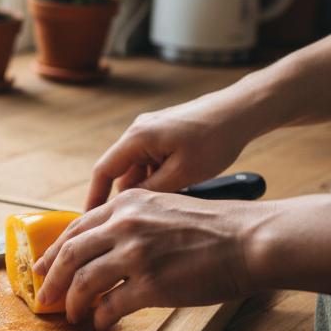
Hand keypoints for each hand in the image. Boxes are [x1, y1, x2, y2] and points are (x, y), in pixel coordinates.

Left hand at [33, 189, 265, 328]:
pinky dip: (99, 317)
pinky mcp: (151, 284)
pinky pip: (110, 305)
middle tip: (44, 297)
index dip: (53, 252)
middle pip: (69, 255)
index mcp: (127, 204)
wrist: (249, 241)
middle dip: (51, 280)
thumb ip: (132, 221)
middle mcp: (125, 224)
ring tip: (72, 315)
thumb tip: (103, 247)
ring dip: (72, 303)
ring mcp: (136, 254)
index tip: (41, 268)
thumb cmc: (214, 228)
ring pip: (82, 281)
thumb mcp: (164, 208)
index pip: (75, 228)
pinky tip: (100, 323)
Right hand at [84, 94, 256, 209]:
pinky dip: (158, 174)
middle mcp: (138, 130)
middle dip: (128, 195)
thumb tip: (130, 204)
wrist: (240, 111)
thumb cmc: (215, 139)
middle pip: (120, 170)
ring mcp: (150, 129)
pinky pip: (150, 159)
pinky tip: (179, 184)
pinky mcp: (163, 131)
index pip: (104, 171)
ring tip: (171, 199)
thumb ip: (151, 190)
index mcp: (137, 138)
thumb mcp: (184, 173)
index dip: (95, 197)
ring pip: (138, 167)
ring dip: (148, 185)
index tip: (89, 219)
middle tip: (140, 219)